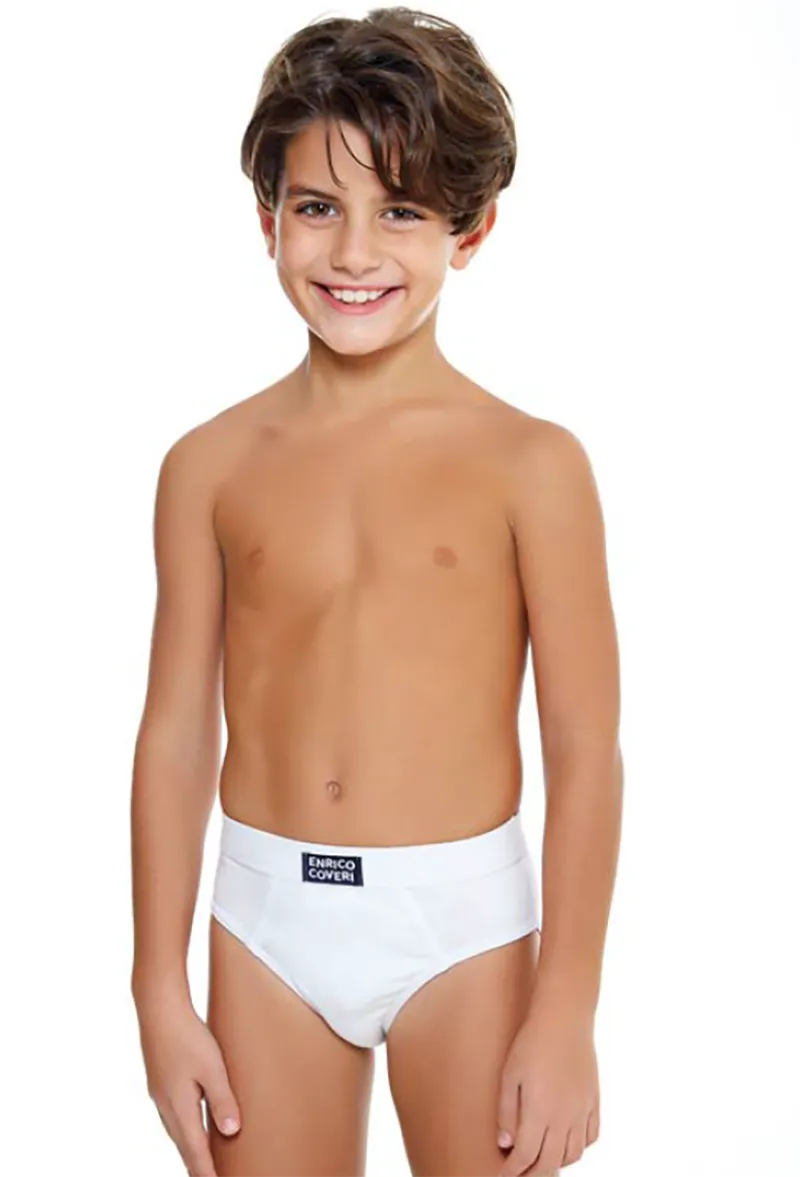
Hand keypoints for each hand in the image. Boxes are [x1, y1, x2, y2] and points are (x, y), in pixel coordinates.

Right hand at [134, 987, 240, 1176]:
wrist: (158, 1009)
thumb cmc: (187, 1035)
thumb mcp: (212, 1068)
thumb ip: (222, 1100)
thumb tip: (231, 1131)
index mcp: (179, 1107)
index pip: (195, 1151)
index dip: (206, 1172)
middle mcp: (166, 1106)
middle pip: (184, 1146)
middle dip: (197, 1165)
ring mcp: (160, 1094)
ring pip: (177, 1131)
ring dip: (190, 1148)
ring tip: (203, 1161)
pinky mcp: (159, 1083)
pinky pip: (173, 1116)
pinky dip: (184, 1130)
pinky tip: (192, 1126)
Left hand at [496, 1000, 599, 1174]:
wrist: (565, 1017)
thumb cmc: (532, 1042)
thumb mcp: (509, 1074)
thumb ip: (506, 1112)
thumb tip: (505, 1143)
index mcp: (540, 1113)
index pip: (525, 1157)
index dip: (513, 1172)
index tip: (503, 1176)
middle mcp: (565, 1118)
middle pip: (550, 1162)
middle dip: (533, 1175)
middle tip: (520, 1176)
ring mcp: (583, 1110)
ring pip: (574, 1154)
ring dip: (557, 1163)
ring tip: (542, 1161)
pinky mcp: (594, 1100)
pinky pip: (592, 1136)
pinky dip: (580, 1148)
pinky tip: (568, 1143)